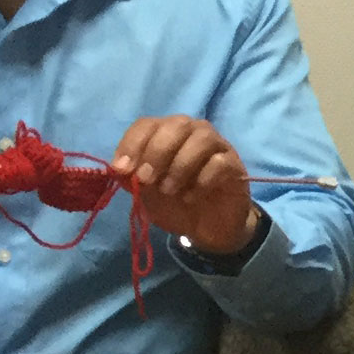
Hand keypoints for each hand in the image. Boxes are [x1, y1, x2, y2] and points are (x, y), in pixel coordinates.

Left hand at [110, 115, 257, 254]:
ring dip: (180, 166)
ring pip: (201, 139)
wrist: (207, 229)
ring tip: (170, 191)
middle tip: (147, 180)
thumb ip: (132, 178)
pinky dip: (201, 181)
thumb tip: (119, 169)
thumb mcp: (145, 194)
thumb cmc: (174, 204)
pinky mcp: (234, 165)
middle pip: (176, 125)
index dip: (132, 143)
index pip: (147, 124)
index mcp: (166, 135)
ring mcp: (217, 147)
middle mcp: (193, 132)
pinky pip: (219, 163)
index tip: (122, 169)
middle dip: (156, 152)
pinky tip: (191, 198)